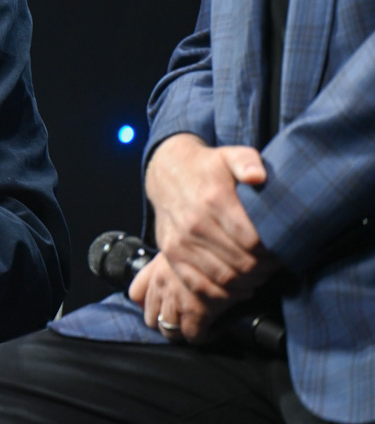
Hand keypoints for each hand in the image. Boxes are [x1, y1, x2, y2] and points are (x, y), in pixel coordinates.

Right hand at [132, 133, 277, 340]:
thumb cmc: (208, 167)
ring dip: (247, 283)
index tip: (283, 251)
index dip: (273, 252)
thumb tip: (258, 176)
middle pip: (241, 264)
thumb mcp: (230, 155)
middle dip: (264, 269)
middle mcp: (195, 223)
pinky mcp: (171, 253)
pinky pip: (198, 285)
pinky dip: (221, 294)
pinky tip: (237, 288)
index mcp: (214, 200)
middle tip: (274, 266)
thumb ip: (248, 162)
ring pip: (223, 278)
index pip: (253, 241)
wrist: (168, 173)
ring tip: (259, 276)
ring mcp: (180, 241)